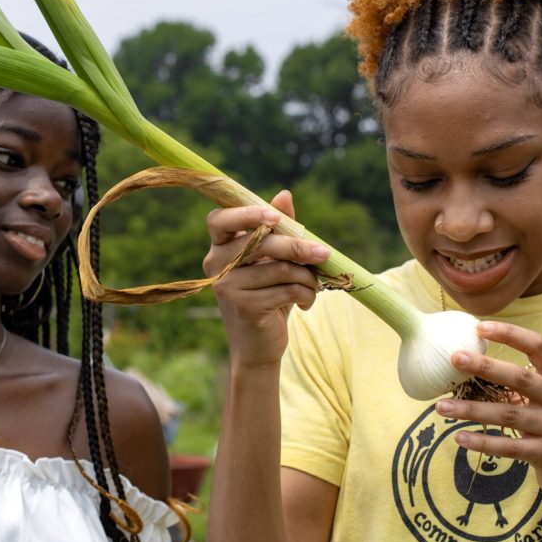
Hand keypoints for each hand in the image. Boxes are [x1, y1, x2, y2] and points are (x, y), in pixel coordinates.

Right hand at [203, 191, 329, 371]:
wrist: (258, 346)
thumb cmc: (267, 296)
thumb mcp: (274, 261)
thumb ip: (278, 229)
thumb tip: (284, 195)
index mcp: (219, 247)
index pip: (218, 219)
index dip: (245, 213)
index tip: (275, 218)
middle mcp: (216, 264)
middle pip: (260, 242)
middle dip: (298, 246)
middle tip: (325, 253)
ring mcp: (227, 287)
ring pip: (280, 267)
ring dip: (307, 276)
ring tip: (314, 285)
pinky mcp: (244, 307)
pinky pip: (286, 289)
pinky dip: (306, 294)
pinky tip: (307, 302)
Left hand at [435, 320, 541, 508]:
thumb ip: (521, 384)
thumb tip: (470, 363)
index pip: (538, 347)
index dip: (510, 334)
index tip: (479, 327)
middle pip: (519, 377)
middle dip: (484, 366)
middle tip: (454, 358)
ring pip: (507, 414)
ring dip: (470, 410)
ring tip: (441, 407)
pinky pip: (509, 446)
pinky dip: (482, 442)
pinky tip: (459, 438)